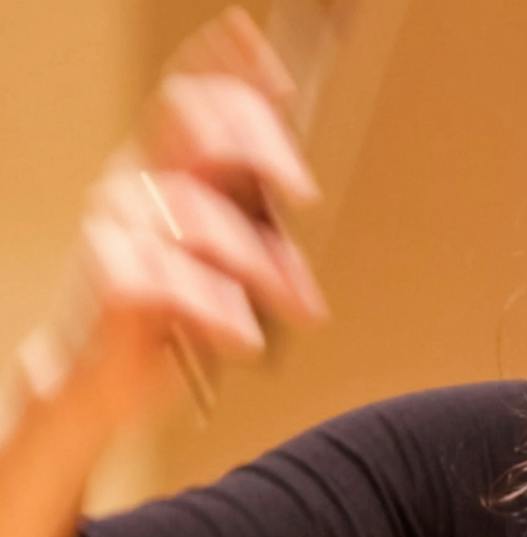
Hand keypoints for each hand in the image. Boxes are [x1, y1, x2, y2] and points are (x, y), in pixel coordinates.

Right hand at [35, 6, 324, 427]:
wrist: (101, 383)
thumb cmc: (166, 317)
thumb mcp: (227, 264)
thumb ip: (260, 225)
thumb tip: (298, 199)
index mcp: (161, 171)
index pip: (188, 100)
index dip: (221, 67)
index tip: (256, 40)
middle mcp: (134, 185)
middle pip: (195, 128)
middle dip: (259, 149)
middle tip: (302, 193)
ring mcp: (116, 227)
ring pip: (205, 218)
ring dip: (263, 268)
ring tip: (296, 306)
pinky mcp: (110, 278)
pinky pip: (179, 281)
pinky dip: (222, 312)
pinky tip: (239, 335)